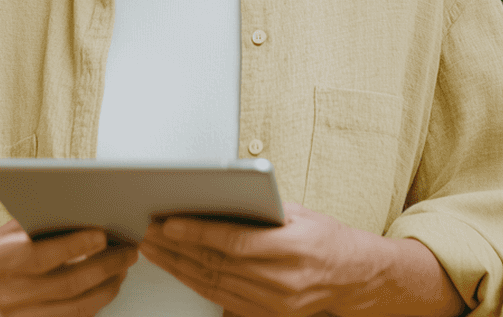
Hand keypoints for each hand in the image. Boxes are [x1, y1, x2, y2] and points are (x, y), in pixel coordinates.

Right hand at [0, 219, 137, 316]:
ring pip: (75, 308)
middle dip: (105, 265)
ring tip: (125, 266)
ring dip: (106, 287)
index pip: (42, 256)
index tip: (102, 233)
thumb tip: (73, 205)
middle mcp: (10, 296)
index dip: (74, 245)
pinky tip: (108, 287)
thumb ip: (27, 225)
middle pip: (67, 284)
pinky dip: (94, 305)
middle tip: (129, 249)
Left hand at [138, 201, 388, 316]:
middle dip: (178, 248)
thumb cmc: (327, 237)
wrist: (354, 277)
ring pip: (215, 284)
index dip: (198, 233)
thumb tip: (218, 198)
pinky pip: (223, 299)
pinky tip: (179, 270)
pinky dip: (197, 283)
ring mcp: (275, 304)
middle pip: (218, 264)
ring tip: (155, 249)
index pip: (235, 242)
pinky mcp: (268, 316)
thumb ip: (261, 210)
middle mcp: (283, 281)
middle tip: (149, 232)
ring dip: (179, 267)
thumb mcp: (299, 213)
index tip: (170, 223)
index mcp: (293, 248)